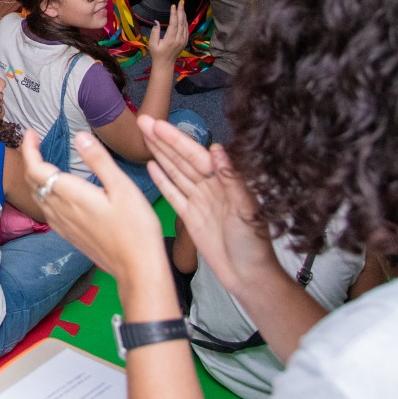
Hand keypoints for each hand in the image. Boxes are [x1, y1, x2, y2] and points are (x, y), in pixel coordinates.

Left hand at [20, 129, 164, 279]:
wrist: (137, 268)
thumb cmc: (135, 227)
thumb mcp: (122, 187)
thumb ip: (99, 160)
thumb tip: (79, 137)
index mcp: (70, 195)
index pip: (35, 169)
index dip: (29, 149)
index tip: (31, 133)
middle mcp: (60, 210)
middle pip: (33, 182)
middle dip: (30, 159)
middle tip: (36, 142)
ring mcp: (63, 225)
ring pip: (38, 197)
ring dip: (35, 176)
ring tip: (43, 161)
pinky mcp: (69, 235)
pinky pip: (46, 210)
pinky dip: (43, 193)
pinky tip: (56, 191)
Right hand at [141, 118, 275, 291]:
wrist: (249, 276)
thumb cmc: (255, 245)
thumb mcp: (247, 210)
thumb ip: (232, 179)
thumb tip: (217, 148)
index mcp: (224, 181)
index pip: (195, 155)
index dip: (176, 139)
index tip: (158, 124)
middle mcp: (210, 187)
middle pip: (181, 159)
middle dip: (162, 140)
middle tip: (143, 121)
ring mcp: (199, 201)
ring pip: (175, 172)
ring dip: (160, 153)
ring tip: (143, 135)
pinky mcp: (190, 216)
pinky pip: (173, 194)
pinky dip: (162, 180)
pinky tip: (151, 166)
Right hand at [146, 1, 188, 70]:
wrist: (165, 64)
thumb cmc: (157, 54)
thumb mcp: (152, 44)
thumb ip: (155, 32)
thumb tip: (156, 21)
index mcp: (170, 39)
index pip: (174, 24)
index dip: (174, 14)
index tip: (173, 5)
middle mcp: (179, 39)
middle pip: (181, 22)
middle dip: (181, 11)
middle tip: (181, 1)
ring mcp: (183, 40)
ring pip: (185, 25)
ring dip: (184, 15)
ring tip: (182, 6)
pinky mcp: (185, 41)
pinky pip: (186, 29)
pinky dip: (185, 21)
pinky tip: (183, 16)